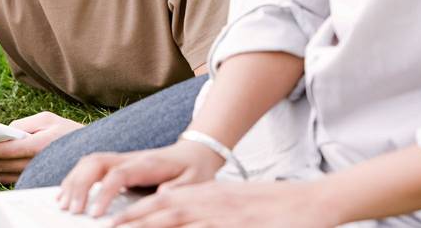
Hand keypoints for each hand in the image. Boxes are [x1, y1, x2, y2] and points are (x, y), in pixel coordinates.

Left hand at [0, 111, 83, 183]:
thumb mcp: (47, 119)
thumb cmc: (65, 130)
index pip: (5, 149)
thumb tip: (6, 132)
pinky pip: (10, 179)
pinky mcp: (33, 178)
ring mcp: (34, 172)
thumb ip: (24, 124)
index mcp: (37, 144)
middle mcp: (35, 161)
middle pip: (1, 163)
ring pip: (3, 174)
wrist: (86, 149)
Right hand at [58, 140, 223, 216]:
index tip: (95, 214)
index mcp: (146, 164)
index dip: (104, 193)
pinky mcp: (116, 163)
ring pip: (89, 161)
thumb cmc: (194, 170)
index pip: (117, 174)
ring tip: (63, 204)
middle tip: (71, 210)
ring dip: (73, 180)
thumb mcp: (193, 182)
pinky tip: (67, 193)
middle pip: (95, 162)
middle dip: (79, 185)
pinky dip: (75, 178)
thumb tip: (160, 196)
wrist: (195, 152)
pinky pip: (89, 165)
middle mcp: (129, 158)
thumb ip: (177, 190)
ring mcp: (121, 158)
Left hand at [109, 180, 330, 227]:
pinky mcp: (236, 224)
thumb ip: (205, 215)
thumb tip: (181, 218)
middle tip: (106, 226)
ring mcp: (223, 214)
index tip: (111, 221)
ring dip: (148, 224)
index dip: (135, 212)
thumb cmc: (273, 209)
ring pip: (177, 218)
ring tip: (121, 227)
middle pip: (162, 209)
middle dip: (132, 219)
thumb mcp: (232, 209)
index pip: (162, 201)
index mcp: (206, 196)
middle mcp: (210, 201)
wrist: (314, 203)